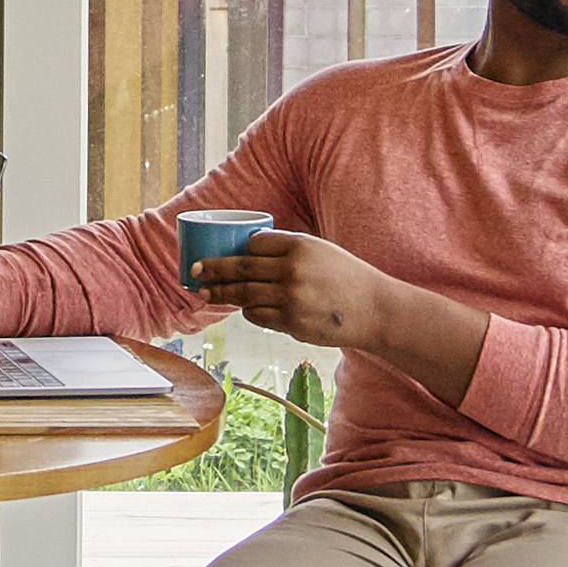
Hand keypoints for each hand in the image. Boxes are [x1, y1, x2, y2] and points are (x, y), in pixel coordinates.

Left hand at [192, 228, 440, 354]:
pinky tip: (244, 308)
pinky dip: (248, 311)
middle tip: (194, 270)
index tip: (229, 250)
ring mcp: (290, 299)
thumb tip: (251, 251)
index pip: (255, 243)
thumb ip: (289, 250)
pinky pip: (257, 316)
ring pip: (244, 296)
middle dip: (212, 269)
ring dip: (222, 294)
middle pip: (240, 268)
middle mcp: (292, 271)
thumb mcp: (321, 251)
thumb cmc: (346, 277)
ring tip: (206, 292)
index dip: (241, 248)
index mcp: (299, 246)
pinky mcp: (290, 323)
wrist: (373, 309)